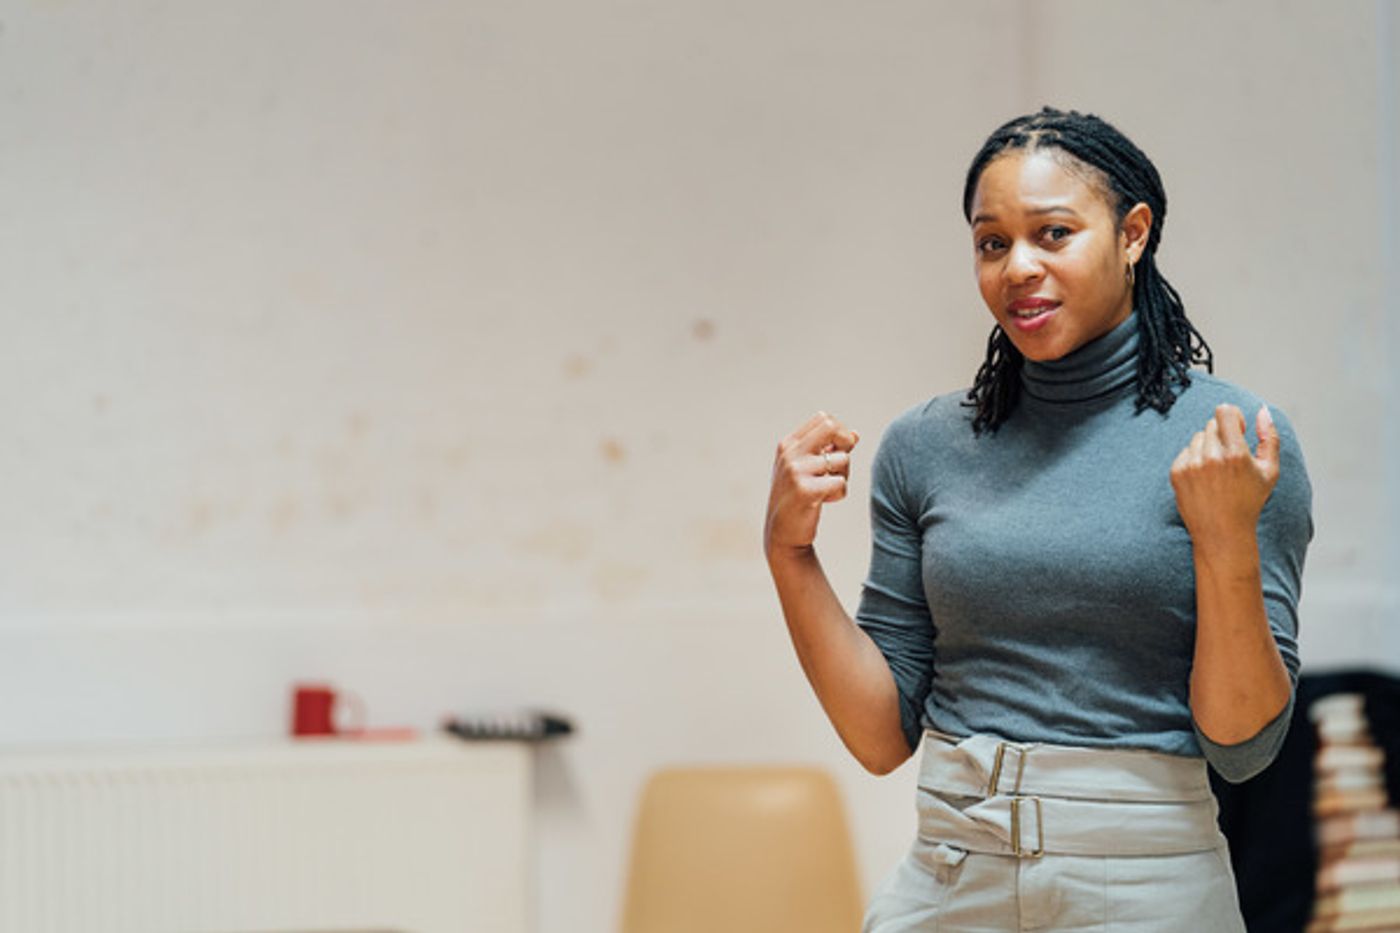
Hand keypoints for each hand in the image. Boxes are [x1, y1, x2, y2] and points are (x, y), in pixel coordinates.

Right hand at [764, 411, 859, 555]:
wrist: (782, 533)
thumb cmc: (797, 498)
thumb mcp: (806, 469)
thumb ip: (827, 450)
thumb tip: (855, 435)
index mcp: (788, 444)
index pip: (824, 419)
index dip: (840, 432)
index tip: (839, 450)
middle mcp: (790, 453)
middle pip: (832, 428)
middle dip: (846, 443)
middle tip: (841, 464)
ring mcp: (795, 471)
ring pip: (842, 459)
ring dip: (844, 475)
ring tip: (829, 488)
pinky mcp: (805, 490)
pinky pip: (841, 483)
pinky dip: (839, 494)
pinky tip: (825, 501)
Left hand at [1170, 403, 1279, 548]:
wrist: (1222, 531)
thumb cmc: (1248, 502)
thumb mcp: (1270, 470)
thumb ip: (1269, 437)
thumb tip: (1263, 411)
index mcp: (1235, 454)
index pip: (1224, 411)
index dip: (1233, 416)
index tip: (1238, 429)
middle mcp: (1211, 457)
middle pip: (1211, 424)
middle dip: (1222, 435)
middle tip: (1230, 458)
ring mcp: (1191, 465)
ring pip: (1197, 437)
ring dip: (1207, 447)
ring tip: (1217, 471)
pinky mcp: (1177, 472)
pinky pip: (1185, 451)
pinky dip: (1194, 459)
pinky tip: (1205, 478)